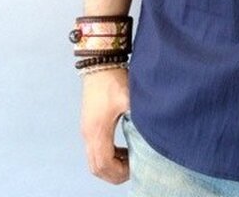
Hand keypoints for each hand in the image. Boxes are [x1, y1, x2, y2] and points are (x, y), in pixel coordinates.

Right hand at [80, 67, 130, 183]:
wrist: (99, 64)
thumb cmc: (114, 80)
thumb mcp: (129, 98)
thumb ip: (139, 116)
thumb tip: (152, 131)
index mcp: (98, 130)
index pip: (104, 164)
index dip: (119, 171)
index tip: (135, 166)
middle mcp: (88, 134)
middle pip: (96, 168)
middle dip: (114, 174)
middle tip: (133, 168)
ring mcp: (86, 130)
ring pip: (93, 162)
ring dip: (110, 166)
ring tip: (129, 159)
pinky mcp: (88, 126)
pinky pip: (94, 151)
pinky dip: (107, 157)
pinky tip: (122, 150)